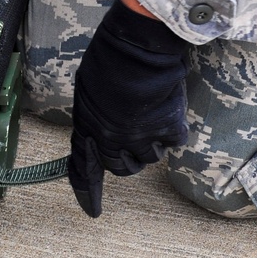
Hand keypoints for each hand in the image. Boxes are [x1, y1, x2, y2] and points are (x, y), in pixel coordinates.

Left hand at [69, 0, 188, 217]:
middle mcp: (111, 139)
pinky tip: (166, 104)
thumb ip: (96, 113)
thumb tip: (105, 126)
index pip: (84, 166)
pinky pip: (172, 141)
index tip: (92, 211)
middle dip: (127, 155)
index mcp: (88, 125)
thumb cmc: (111, 58)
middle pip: (121, 167)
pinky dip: (171, 127)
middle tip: (133, 131)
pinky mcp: (168, 132)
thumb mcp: (89, 86)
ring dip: (151, 140)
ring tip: (149, 108)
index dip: (87, 190)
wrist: (139, 46)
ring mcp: (141, 138)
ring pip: (149, 157)